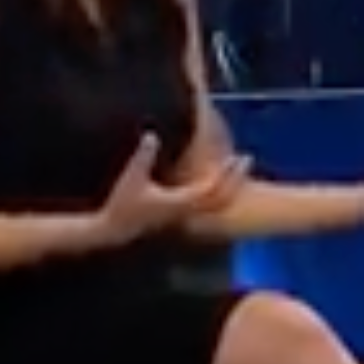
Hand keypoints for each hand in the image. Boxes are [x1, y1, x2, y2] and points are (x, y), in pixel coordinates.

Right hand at [99, 134, 251, 241]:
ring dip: (230, 187)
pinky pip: (208, 205)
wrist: (116, 229)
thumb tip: (152, 134)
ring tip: (236, 166)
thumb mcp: (133, 176)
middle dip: (236, 180)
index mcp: (180, 202)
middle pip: (221, 199)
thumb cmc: (123, 203)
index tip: (236, 157)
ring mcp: (185, 215)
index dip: (225, 174)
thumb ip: (144, 155)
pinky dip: (218, 193)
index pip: (211, 189)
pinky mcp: (181, 215)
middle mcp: (187, 211)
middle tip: (246, 158)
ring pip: (217, 205)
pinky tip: (218, 178)